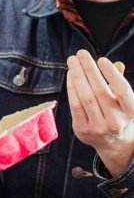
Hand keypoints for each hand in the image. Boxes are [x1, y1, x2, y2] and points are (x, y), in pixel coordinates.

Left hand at [67, 50, 133, 176]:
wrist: (113, 144)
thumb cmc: (118, 114)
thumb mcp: (124, 101)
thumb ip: (119, 83)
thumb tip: (117, 64)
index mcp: (130, 112)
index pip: (123, 91)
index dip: (112, 74)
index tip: (101, 59)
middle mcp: (116, 121)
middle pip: (100, 91)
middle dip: (89, 69)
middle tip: (81, 53)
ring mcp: (98, 127)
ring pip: (85, 97)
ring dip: (77, 75)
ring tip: (73, 60)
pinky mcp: (83, 130)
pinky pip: (75, 105)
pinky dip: (71, 88)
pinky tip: (70, 75)